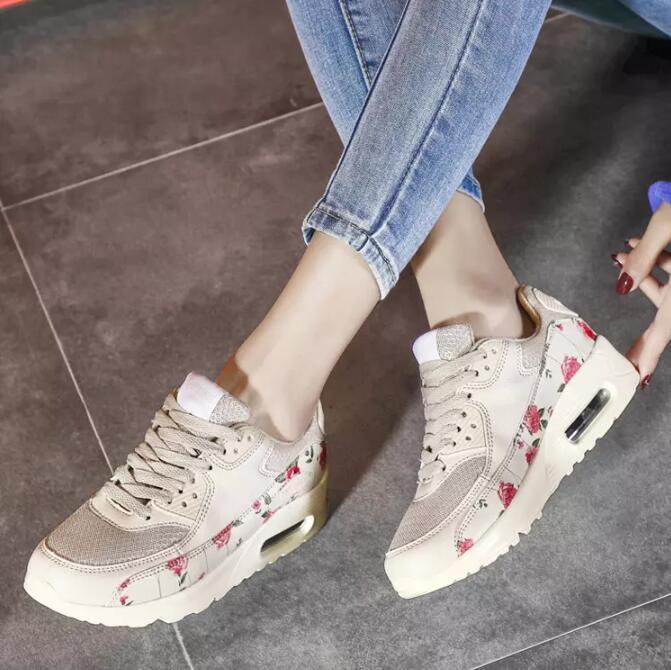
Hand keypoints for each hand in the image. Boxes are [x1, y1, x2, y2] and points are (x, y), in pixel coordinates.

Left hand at [613, 201, 670, 387]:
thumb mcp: (669, 221)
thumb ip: (644, 256)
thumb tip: (621, 287)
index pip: (664, 331)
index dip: (648, 355)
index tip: (637, 377)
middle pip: (668, 318)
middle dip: (645, 324)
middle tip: (626, 349)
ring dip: (650, 275)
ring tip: (623, 252)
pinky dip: (665, 263)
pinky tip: (644, 244)